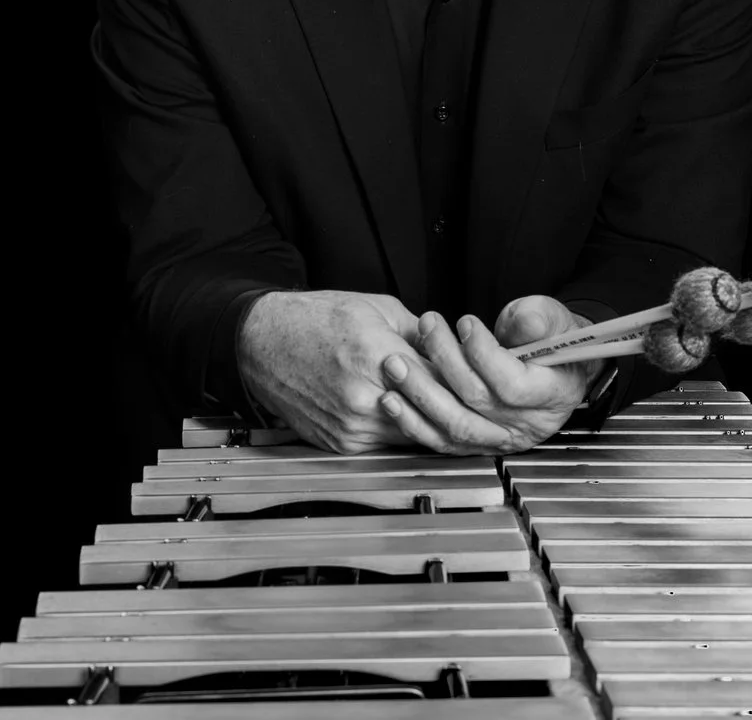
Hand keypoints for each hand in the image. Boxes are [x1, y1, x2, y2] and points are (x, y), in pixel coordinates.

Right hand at [235, 289, 523, 454]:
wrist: (261, 343)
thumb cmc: (311, 320)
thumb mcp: (375, 308)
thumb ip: (418, 334)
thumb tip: (454, 351)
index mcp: (377, 354)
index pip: (443, 379)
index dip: (471, 385)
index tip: (490, 389)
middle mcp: (365, 396)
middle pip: (434, 414)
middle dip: (461, 411)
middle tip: (490, 414)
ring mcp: (352, 425)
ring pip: (414, 434)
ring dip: (433, 425)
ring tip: (456, 418)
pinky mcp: (341, 443)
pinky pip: (387, 443)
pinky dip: (402, 430)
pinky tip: (412, 418)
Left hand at [394, 296, 600, 452]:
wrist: (551, 367)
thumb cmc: (551, 341)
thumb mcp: (555, 320)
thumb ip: (539, 319)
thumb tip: (524, 323)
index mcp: (551, 394)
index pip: (511, 384)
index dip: (484, 353)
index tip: (466, 323)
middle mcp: (524, 423)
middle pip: (476, 402)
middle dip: (444, 363)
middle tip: (426, 328)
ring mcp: (497, 437)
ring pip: (454, 425)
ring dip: (420, 394)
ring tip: (397, 364)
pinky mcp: (472, 442)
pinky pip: (439, 440)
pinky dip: (412, 421)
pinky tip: (392, 400)